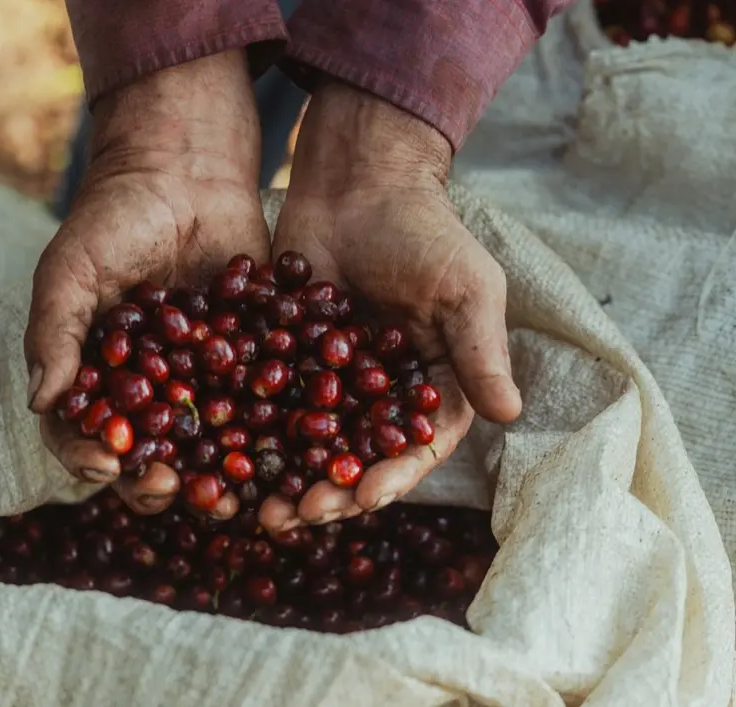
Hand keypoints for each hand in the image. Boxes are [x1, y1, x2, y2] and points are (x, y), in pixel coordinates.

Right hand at [25, 51, 268, 517]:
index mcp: (95, 375)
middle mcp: (146, 387)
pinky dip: (263, 430)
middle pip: (144, 451)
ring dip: (211, 471)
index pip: (81, 432)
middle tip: (169, 485)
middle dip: (154, 477)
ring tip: (226, 493)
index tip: (106, 464)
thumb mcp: (72, 270)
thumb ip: (54, 332)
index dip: (87, 455)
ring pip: (202, 442)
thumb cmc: (113, 218)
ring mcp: (198, 377)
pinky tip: (275, 450)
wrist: (186, 171)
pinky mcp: (247, 360)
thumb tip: (39, 401)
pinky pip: (253, 404)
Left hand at [260, 82, 521, 530]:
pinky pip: (268, 405)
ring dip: (286, 478)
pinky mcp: (286, 360)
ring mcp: (330, 381)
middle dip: (330, 492)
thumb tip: (511, 415)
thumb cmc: (425, 231)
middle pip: (356, 458)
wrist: (358, 181)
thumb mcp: (466, 288)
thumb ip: (480, 350)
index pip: (415, 447)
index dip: (392, 477)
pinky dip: (250, 435)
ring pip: (308, 444)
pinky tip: (225, 459)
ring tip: (258, 509)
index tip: (364, 498)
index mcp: (431, 386)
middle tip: (297, 516)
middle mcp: (380, 395)